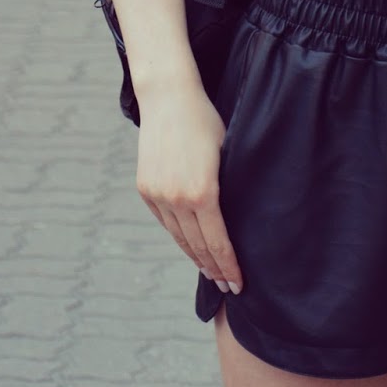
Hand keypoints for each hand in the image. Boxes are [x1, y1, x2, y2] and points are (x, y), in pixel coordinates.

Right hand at [135, 80, 243, 295]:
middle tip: (230, 288)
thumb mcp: (229, 152)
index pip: (219, 242)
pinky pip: (166, 222)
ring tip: (212, 273)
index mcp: (204, 192)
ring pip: (180, 238)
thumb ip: (229, 187)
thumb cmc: (207, 121)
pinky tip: (191, 246)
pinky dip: (180, 237)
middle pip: (198, 246)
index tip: (239, 284)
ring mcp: (158, 195)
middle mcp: (177, 198)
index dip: (230, 266)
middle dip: (215, 269)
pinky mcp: (146, 189)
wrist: (169, 98)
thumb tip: (240, 216)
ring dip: (196, 258)